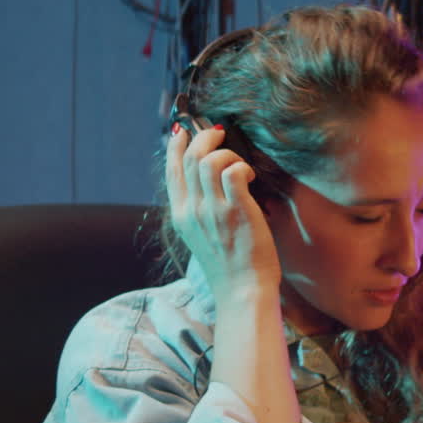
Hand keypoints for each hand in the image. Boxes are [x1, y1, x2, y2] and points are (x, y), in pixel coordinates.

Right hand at [166, 123, 281, 300]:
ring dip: (227, 153)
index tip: (185, 131)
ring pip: (210, 161)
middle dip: (204, 137)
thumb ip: (198, 212)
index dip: (177, 145)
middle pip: (190, 158)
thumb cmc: (229, 267)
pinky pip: (233, 171)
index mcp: (181, 215)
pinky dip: (242, 166)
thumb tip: (204, 186)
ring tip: (240, 165)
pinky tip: (250, 177)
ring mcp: (213, 210)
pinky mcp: (237, 211)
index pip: (172, 170)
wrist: (242, 291)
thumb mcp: (201, 237)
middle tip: (219, 134)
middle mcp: (192, 210)